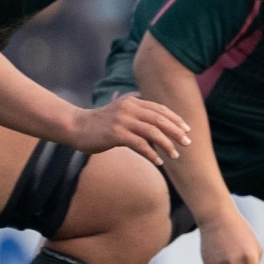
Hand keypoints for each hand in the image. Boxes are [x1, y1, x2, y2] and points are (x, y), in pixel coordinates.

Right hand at [70, 97, 191, 164]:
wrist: (76, 126)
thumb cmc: (100, 124)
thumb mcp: (122, 116)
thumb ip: (139, 119)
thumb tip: (161, 133)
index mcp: (133, 102)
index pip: (160, 109)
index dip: (175, 120)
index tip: (187, 130)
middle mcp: (129, 108)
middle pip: (160, 119)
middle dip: (176, 132)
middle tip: (187, 143)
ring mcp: (122, 120)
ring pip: (153, 132)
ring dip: (167, 144)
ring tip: (175, 155)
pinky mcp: (115, 133)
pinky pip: (139, 144)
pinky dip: (151, 153)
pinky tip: (158, 161)